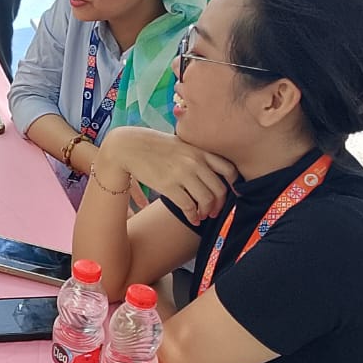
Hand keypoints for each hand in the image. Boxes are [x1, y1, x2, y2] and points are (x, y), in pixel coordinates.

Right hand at [97, 127, 238, 224]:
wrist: (128, 146)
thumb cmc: (153, 145)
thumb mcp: (179, 143)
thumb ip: (195, 153)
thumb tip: (208, 170)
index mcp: (199, 150)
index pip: (228, 169)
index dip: (234, 185)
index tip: (231, 194)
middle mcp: (194, 162)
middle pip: (219, 189)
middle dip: (220, 204)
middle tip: (214, 210)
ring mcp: (182, 174)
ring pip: (206, 200)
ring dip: (206, 212)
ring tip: (202, 215)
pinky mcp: (168, 186)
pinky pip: (188, 206)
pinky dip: (193, 216)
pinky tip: (192, 219)